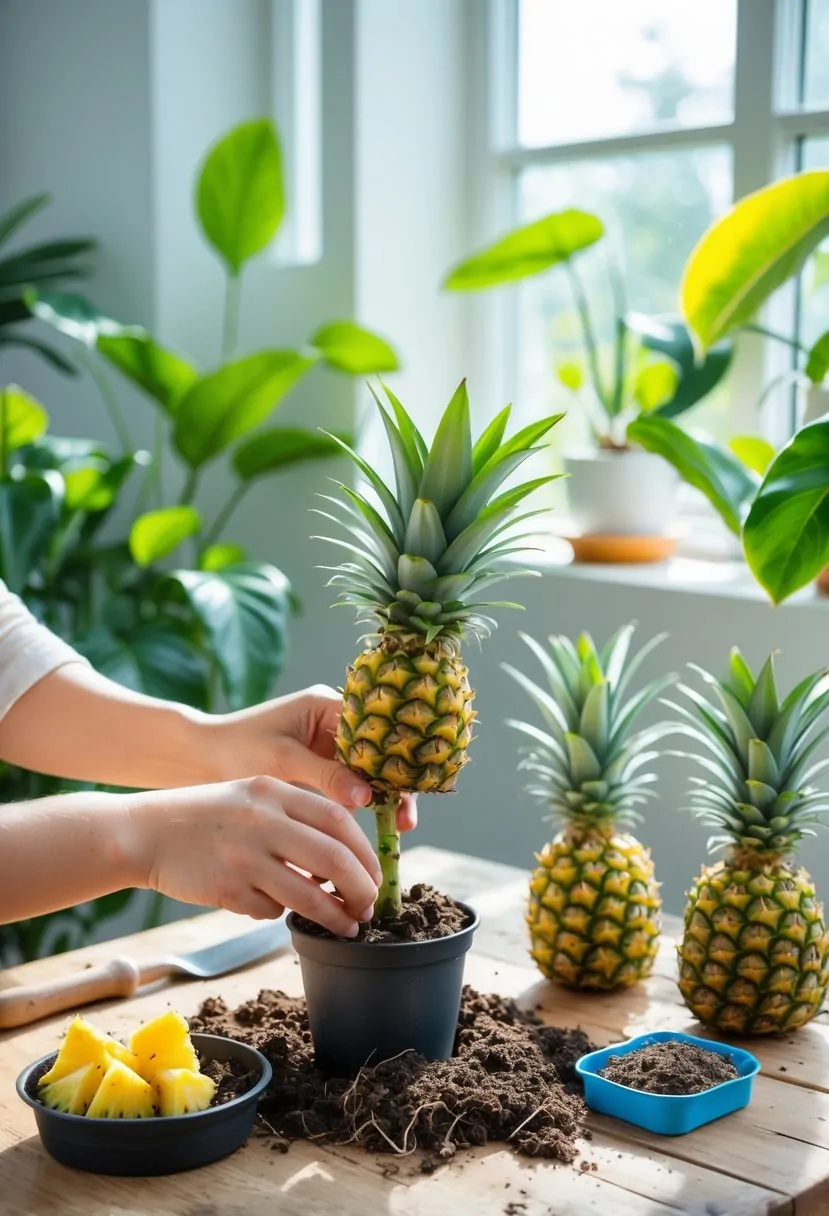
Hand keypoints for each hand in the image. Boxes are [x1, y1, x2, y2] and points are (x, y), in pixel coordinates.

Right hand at [131, 776, 382, 935]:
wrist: (145, 832)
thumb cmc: (207, 815)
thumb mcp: (252, 795)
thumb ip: (295, 816)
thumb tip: (344, 855)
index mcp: (274, 792)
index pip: (340, 821)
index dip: (366, 853)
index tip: (375, 875)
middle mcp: (262, 821)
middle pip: (334, 860)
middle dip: (361, 889)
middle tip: (369, 906)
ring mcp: (244, 857)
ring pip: (309, 895)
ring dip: (335, 916)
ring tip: (347, 925)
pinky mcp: (227, 889)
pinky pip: (270, 910)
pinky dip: (280, 913)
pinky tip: (274, 906)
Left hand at [210, 685, 417, 831]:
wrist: (196, 758)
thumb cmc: (234, 750)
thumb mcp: (282, 762)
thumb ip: (326, 776)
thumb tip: (368, 797)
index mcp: (326, 705)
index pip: (374, 729)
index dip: (393, 759)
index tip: (403, 791)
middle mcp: (332, 721)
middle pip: (377, 751)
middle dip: (393, 784)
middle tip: (404, 820)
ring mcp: (327, 743)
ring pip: (367, 770)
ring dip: (380, 797)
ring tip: (395, 829)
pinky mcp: (318, 765)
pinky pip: (349, 783)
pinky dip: (359, 804)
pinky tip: (368, 829)